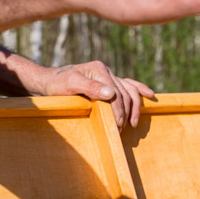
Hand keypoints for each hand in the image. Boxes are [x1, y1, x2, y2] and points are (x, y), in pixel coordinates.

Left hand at [35, 60, 154, 127]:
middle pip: (125, 92)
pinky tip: (149, 95)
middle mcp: (106, 71)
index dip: (119, 110)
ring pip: (130, 90)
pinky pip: (129, 85)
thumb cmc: (58, 84)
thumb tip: (111, 94)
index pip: (116, 92)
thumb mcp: (70, 85)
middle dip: (126, 112)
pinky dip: (139, 90)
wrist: (50, 81)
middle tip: (122, 129)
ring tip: (132, 123)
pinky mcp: (109, 81)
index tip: (118, 126)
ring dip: (135, 106)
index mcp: (99, 69)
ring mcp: (109, 75)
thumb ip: (90, 87)